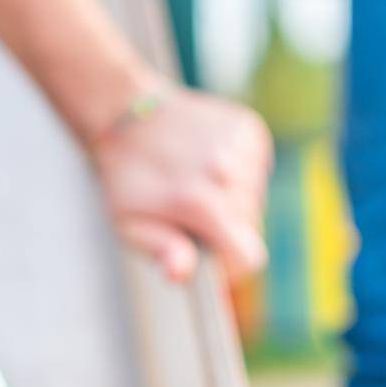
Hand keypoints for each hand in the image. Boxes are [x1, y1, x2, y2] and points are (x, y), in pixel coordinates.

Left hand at [91, 81, 272, 282]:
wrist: (126, 113)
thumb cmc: (127, 178)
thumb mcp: (129, 222)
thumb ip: (160, 249)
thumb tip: (182, 273)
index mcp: (200, 201)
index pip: (248, 257)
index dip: (229, 263)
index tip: (207, 249)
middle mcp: (226, 171)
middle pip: (250, 228)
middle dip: (224, 226)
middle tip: (188, 206)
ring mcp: (242, 146)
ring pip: (255, 198)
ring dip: (231, 197)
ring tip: (194, 179)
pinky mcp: (250, 128)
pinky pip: (258, 169)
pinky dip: (239, 171)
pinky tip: (207, 159)